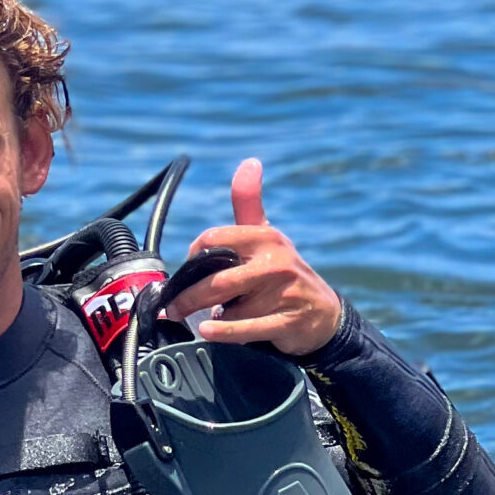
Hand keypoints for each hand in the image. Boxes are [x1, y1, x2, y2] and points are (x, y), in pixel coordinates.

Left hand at [167, 159, 341, 358]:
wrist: (323, 315)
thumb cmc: (283, 273)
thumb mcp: (267, 235)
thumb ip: (249, 203)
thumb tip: (249, 163)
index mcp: (266, 237)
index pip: (213, 240)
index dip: (192, 257)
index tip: (184, 271)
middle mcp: (276, 262)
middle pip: (216, 280)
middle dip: (188, 296)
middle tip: (172, 307)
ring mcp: (284, 293)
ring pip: (229, 309)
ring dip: (213, 318)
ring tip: (211, 318)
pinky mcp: (288, 322)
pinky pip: (246, 328)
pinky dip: (223, 332)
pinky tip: (206, 331)